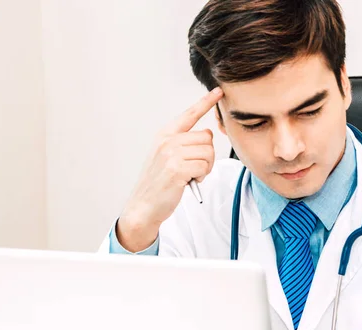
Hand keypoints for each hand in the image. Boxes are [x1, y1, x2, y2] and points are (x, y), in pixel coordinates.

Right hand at [117, 87, 223, 251]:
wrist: (144, 205)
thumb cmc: (159, 183)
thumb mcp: (166, 156)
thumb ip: (183, 143)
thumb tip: (207, 135)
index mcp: (165, 135)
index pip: (189, 114)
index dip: (205, 102)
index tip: (218, 91)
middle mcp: (167, 141)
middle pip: (206, 138)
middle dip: (206, 155)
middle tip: (193, 168)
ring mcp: (171, 154)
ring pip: (208, 152)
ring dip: (205, 167)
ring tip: (190, 175)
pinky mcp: (176, 168)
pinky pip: (204, 166)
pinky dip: (201, 176)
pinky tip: (189, 182)